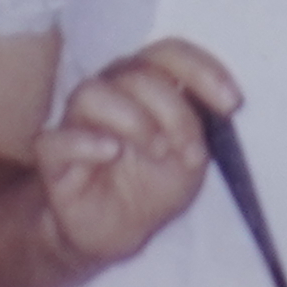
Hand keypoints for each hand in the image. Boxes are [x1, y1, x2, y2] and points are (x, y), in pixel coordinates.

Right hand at [29, 39, 240, 283]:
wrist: (114, 233)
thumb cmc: (150, 187)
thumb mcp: (189, 160)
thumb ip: (198, 127)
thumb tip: (214, 104)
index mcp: (144, 86)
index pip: (167, 54)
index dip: (200, 70)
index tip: (232, 103)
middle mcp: (109, 93)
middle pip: (137, 73)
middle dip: (174, 111)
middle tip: (192, 151)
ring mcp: (77, 122)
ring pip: (93, 94)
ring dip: (133, 119)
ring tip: (157, 151)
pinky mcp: (53, 157)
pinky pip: (57, 139)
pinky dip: (85, 141)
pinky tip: (110, 151)